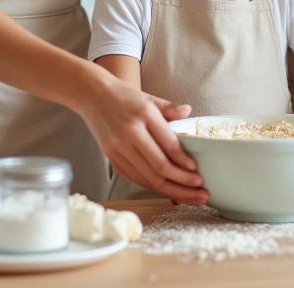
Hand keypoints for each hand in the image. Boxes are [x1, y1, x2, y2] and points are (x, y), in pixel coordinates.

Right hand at [78, 76, 208, 203]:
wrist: (92, 95)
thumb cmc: (124, 96)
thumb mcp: (149, 97)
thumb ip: (169, 108)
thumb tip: (188, 112)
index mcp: (143, 115)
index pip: (169, 145)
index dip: (184, 163)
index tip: (197, 172)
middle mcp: (130, 132)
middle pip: (159, 167)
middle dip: (183, 183)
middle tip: (201, 192)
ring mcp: (118, 147)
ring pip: (148, 177)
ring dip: (171, 190)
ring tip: (190, 197)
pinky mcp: (111, 157)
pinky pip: (135, 177)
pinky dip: (153, 186)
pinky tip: (168, 191)